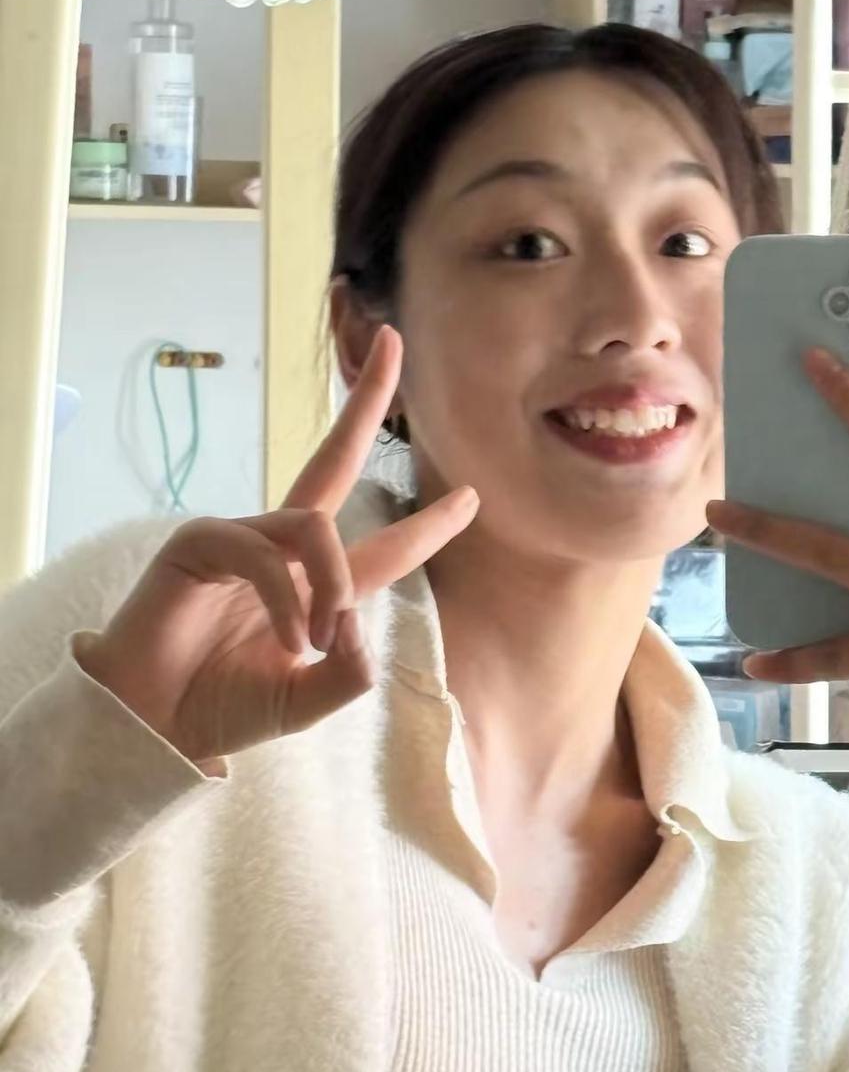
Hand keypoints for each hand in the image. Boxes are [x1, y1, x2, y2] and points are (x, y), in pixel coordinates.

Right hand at [79, 328, 477, 768]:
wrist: (153, 729)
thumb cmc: (221, 710)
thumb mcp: (308, 700)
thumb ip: (350, 674)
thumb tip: (361, 630)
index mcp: (313, 583)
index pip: (383, 545)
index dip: (427, 525)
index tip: (472, 498)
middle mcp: (280, 548)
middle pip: (333, 460)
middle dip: (365, 403)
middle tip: (395, 342)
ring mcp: (239, 538)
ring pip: (316, 530)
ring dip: (331, 587)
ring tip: (318, 644)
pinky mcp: (200, 542)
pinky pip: (268, 556)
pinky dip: (290, 599)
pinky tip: (291, 641)